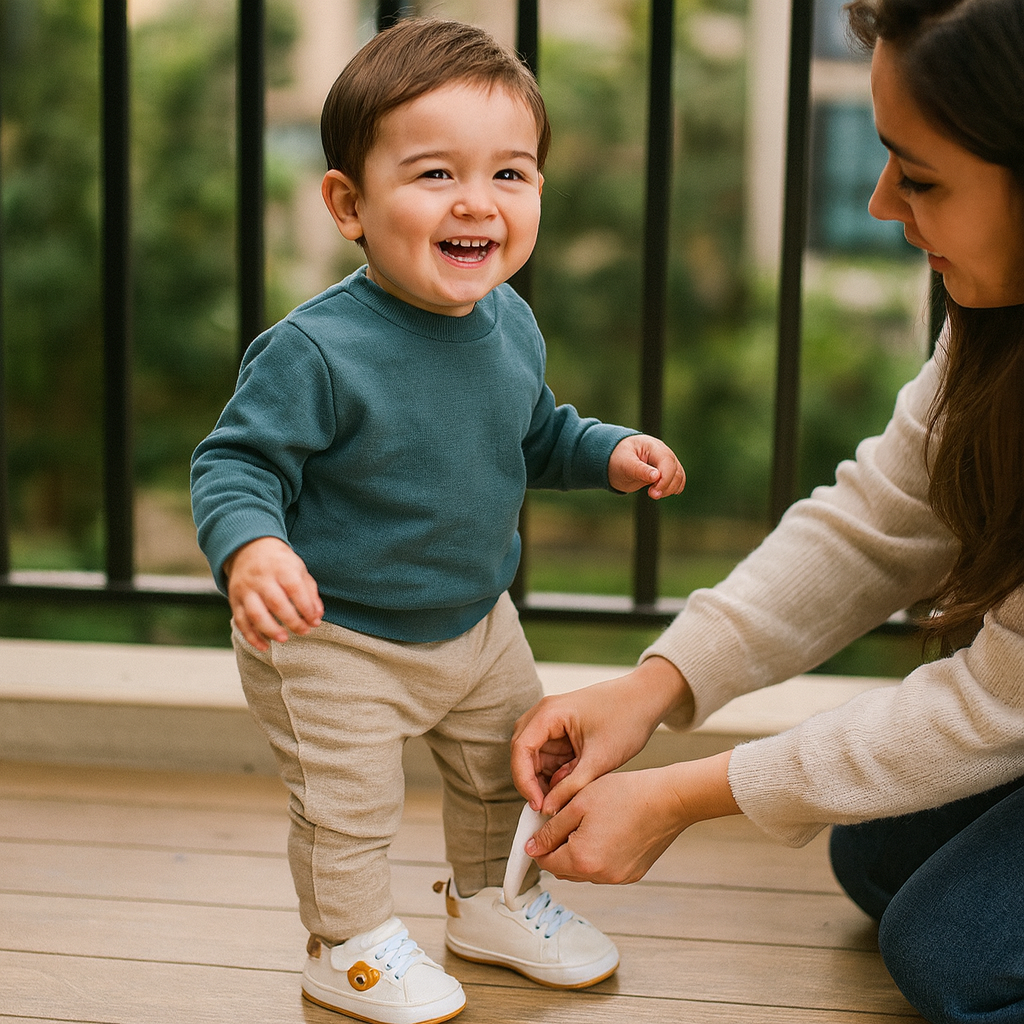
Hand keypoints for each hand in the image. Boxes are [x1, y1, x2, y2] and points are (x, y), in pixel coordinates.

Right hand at [224, 536, 323, 649]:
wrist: (248, 548)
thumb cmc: (280, 563)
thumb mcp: (298, 569)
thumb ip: (310, 592)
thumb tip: (317, 616)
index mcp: (281, 568)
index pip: (295, 589)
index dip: (306, 608)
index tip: (315, 621)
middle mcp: (261, 578)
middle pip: (276, 603)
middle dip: (291, 621)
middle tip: (304, 632)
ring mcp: (246, 589)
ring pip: (255, 613)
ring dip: (270, 630)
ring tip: (284, 639)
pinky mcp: (234, 599)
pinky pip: (240, 621)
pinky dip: (251, 636)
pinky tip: (264, 646)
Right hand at [510, 657, 691, 814]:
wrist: (647, 700)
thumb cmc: (626, 720)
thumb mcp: (599, 759)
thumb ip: (571, 786)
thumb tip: (547, 809)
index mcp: (550, 713)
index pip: (521, 749)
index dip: (524, 780)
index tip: (538, 805)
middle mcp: (544, 714)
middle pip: (523, 754)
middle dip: (533, 782)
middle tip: (549, 807)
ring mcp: (552, 722)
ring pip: (535, 758)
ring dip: (546, 778)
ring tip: (567, 795)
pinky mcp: (562, 732)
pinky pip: (549, 757)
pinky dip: (557, 773)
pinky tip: (573, 784)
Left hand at [525, 753, 738, 883]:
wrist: (668, 800)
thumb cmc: (624, 794)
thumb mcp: (578, 804)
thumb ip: (551, 829)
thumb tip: (532, 848)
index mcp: (582, 859)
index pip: (546, 862)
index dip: (540, 843)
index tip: (542, 827)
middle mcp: (600, 876)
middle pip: (564, 869)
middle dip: (559, 848)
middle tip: (566, 820)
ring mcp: (619, 878)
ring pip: (584, 870)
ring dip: (578, 852)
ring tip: (589, 822)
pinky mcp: (633, 874)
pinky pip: (605, 869)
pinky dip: (599, 855)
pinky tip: (608, 831)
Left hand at [608, 434, 684, 498]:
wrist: (614, 460)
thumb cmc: (618, 458)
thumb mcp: (625, 464)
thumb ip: (640, 470)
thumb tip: (657, 476)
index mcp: (653, 446)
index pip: (667, 461)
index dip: (665, 478)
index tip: (653, 492)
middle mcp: (663, 453)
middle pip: (676, 470)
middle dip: (667, 486)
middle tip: (651, 495)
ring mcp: (666, 463)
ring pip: (679, 477)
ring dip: (670, 489)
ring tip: (653, 494)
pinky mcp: (666, 472)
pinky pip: (677, 481)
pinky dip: (672, 489)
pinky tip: (660, 493)